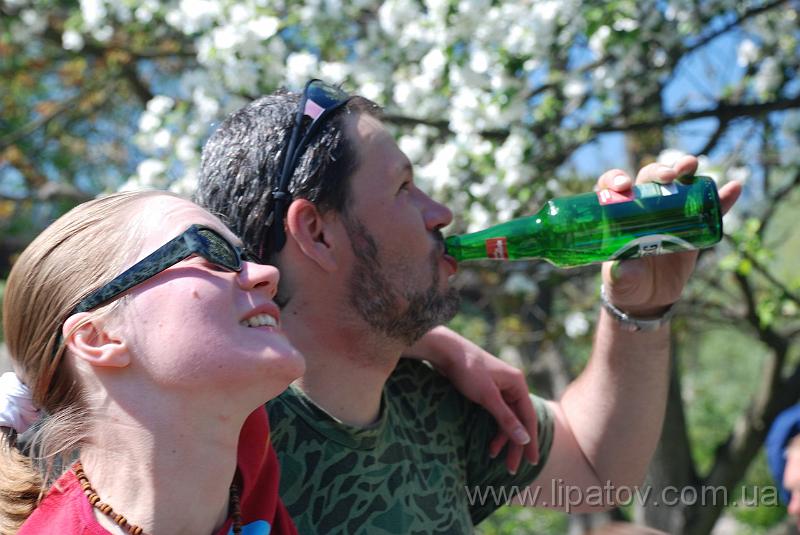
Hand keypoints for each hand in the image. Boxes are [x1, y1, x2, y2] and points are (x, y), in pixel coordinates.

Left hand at [419, 327, 538, 472]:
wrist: (446, 351)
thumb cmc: (467, 370)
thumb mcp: (487, 397)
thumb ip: (505, 418)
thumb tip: (524, 439)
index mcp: (518, 384)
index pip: (529, 418)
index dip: (531, 441)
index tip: (532, 461)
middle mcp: (513, 386)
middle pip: (519, 420)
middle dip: (515, 444)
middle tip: (512, 468)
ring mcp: (500, 388)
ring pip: (507, 419)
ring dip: (502, 439)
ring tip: (494, 457)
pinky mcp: (488, 391)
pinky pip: (496, 414)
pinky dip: (493, 428)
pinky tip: (488, 443)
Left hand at [597, 155, 740, 314]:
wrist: (649, 297)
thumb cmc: (625, 283)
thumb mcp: (619, 280)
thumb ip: (620, 274)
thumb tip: (623, 268)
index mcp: (618, 214)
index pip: (614, 187)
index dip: (616, 179)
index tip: (624, 186)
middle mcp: (643, 206)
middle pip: (649, 178)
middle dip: (658, 170)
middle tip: (667, 176)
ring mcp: (671, 213)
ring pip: (678, 183)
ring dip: (685, 169)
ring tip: (691, 165)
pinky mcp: (693, 226)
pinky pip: (709, 208)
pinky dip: (722, 198)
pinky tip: (733, 188)